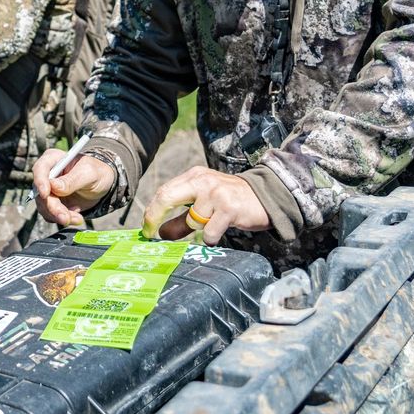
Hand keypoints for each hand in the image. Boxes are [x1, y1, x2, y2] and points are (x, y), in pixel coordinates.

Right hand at [33, 148, 115, 226]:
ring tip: (77, 219)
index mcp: (53, 159)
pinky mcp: (53, 203)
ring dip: (59, 216)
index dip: (40, 181)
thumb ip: (72, 180)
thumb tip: (54, 187)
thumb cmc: (96, 172)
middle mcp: (47, 175)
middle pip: (40, 192)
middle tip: (66, 217)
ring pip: (44, 207)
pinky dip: (63, 219)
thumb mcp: (88, 173)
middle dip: (53, 207)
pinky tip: (77, 218)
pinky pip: (52, 215)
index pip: (40, 168)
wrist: (102, 184)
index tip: (45, 194)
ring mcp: (49, 190)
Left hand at [142, 166, 270, 244]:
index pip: (164, 191)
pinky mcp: (228, 208)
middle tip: (151, 235)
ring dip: (200, 230)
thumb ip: (182, 219)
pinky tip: (224, 228)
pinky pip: (209, 233)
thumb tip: (161, 234)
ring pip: (192, 221)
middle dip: (154, 217)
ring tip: (216, 223)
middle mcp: (202, 180)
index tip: (146, 230)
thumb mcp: (204, 206)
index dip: (152, 212)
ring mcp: (215, 193)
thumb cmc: (231, 202)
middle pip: (167, 197)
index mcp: (194, 176)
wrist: (267, 197)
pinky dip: (213, 238)